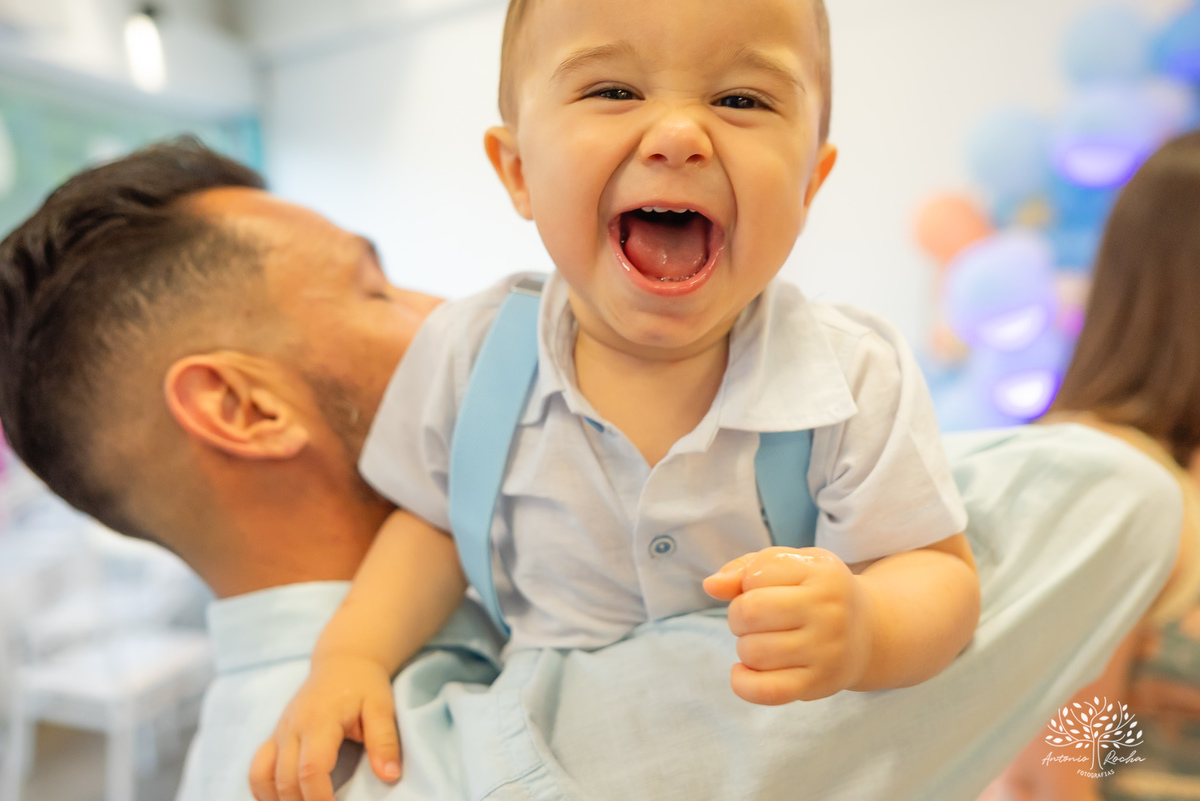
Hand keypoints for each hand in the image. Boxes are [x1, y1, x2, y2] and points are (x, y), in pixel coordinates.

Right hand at [249, 654, 400, 800]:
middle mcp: (291, 728)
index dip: (320, 799)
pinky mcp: (275, 736)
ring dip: (279, 800)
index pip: (311, 769)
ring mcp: (279, 732)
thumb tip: (390, 776)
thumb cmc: (364, 684)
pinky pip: (258, 768)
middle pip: (285, 780)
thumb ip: (384, 741)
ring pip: (263, 776)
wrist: (343, 660)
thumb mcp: (382, 706)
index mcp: (319, 721)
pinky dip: (263, 790)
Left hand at [703, 546, 873, 704]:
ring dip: (744, 647)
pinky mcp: (818, 684)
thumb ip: (745, 568)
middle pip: (749, 612)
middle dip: (738, 615)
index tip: (764, 588)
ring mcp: (826, 650)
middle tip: (755, 620)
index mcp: (822, 572)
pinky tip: (743, 671)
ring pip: (753, 651)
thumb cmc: (816, 593)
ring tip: (762, 641)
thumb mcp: (790, 566)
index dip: (747, 582)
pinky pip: (766, 691)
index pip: (756, 573)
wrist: (868, 632)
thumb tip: (711, 585)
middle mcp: (830, 611)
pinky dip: (743, 683)